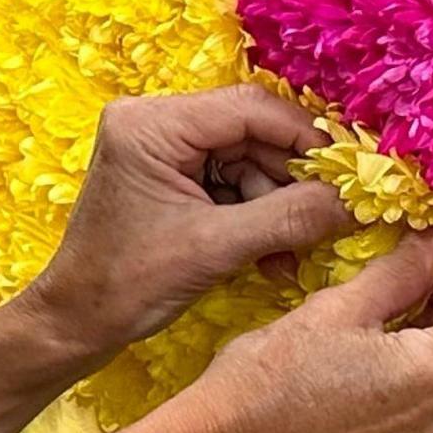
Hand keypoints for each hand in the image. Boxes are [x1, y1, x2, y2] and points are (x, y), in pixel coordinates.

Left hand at [26, 89, 360, 357]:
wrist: (76, 324)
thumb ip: (289, 218)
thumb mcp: (215, 249)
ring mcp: (163, 150)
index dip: (308, 139)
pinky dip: (257, 218)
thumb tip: (356, 203)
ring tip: (290, 252)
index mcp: (152, 125)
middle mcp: (155, 124)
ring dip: (278, 207)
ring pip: (250, 162)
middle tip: (332, 217)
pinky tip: (273, 255)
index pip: (250, 108)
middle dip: (292, 181)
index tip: (352, 171)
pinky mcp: (172, 178)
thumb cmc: (125, 286)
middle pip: (254, 134)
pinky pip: (232, 184)